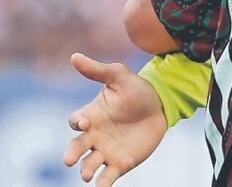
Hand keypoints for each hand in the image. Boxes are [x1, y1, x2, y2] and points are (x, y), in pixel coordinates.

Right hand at [63, 53, 166, 185]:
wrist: (160, 105)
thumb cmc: (136, 89)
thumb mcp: (119, 76)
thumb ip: (97, 70)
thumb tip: (74, 56)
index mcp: (91, 115)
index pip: (76, 121)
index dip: (77, 122)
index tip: (84, 122)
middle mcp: (94, 136)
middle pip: (77, 147)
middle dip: (72, 154)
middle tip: (70, 160)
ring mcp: (106, 150)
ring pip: (90, 164)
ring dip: (86, 170)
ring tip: (87, 174)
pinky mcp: (121, 163)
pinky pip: (107, 176)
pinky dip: (102, 184)